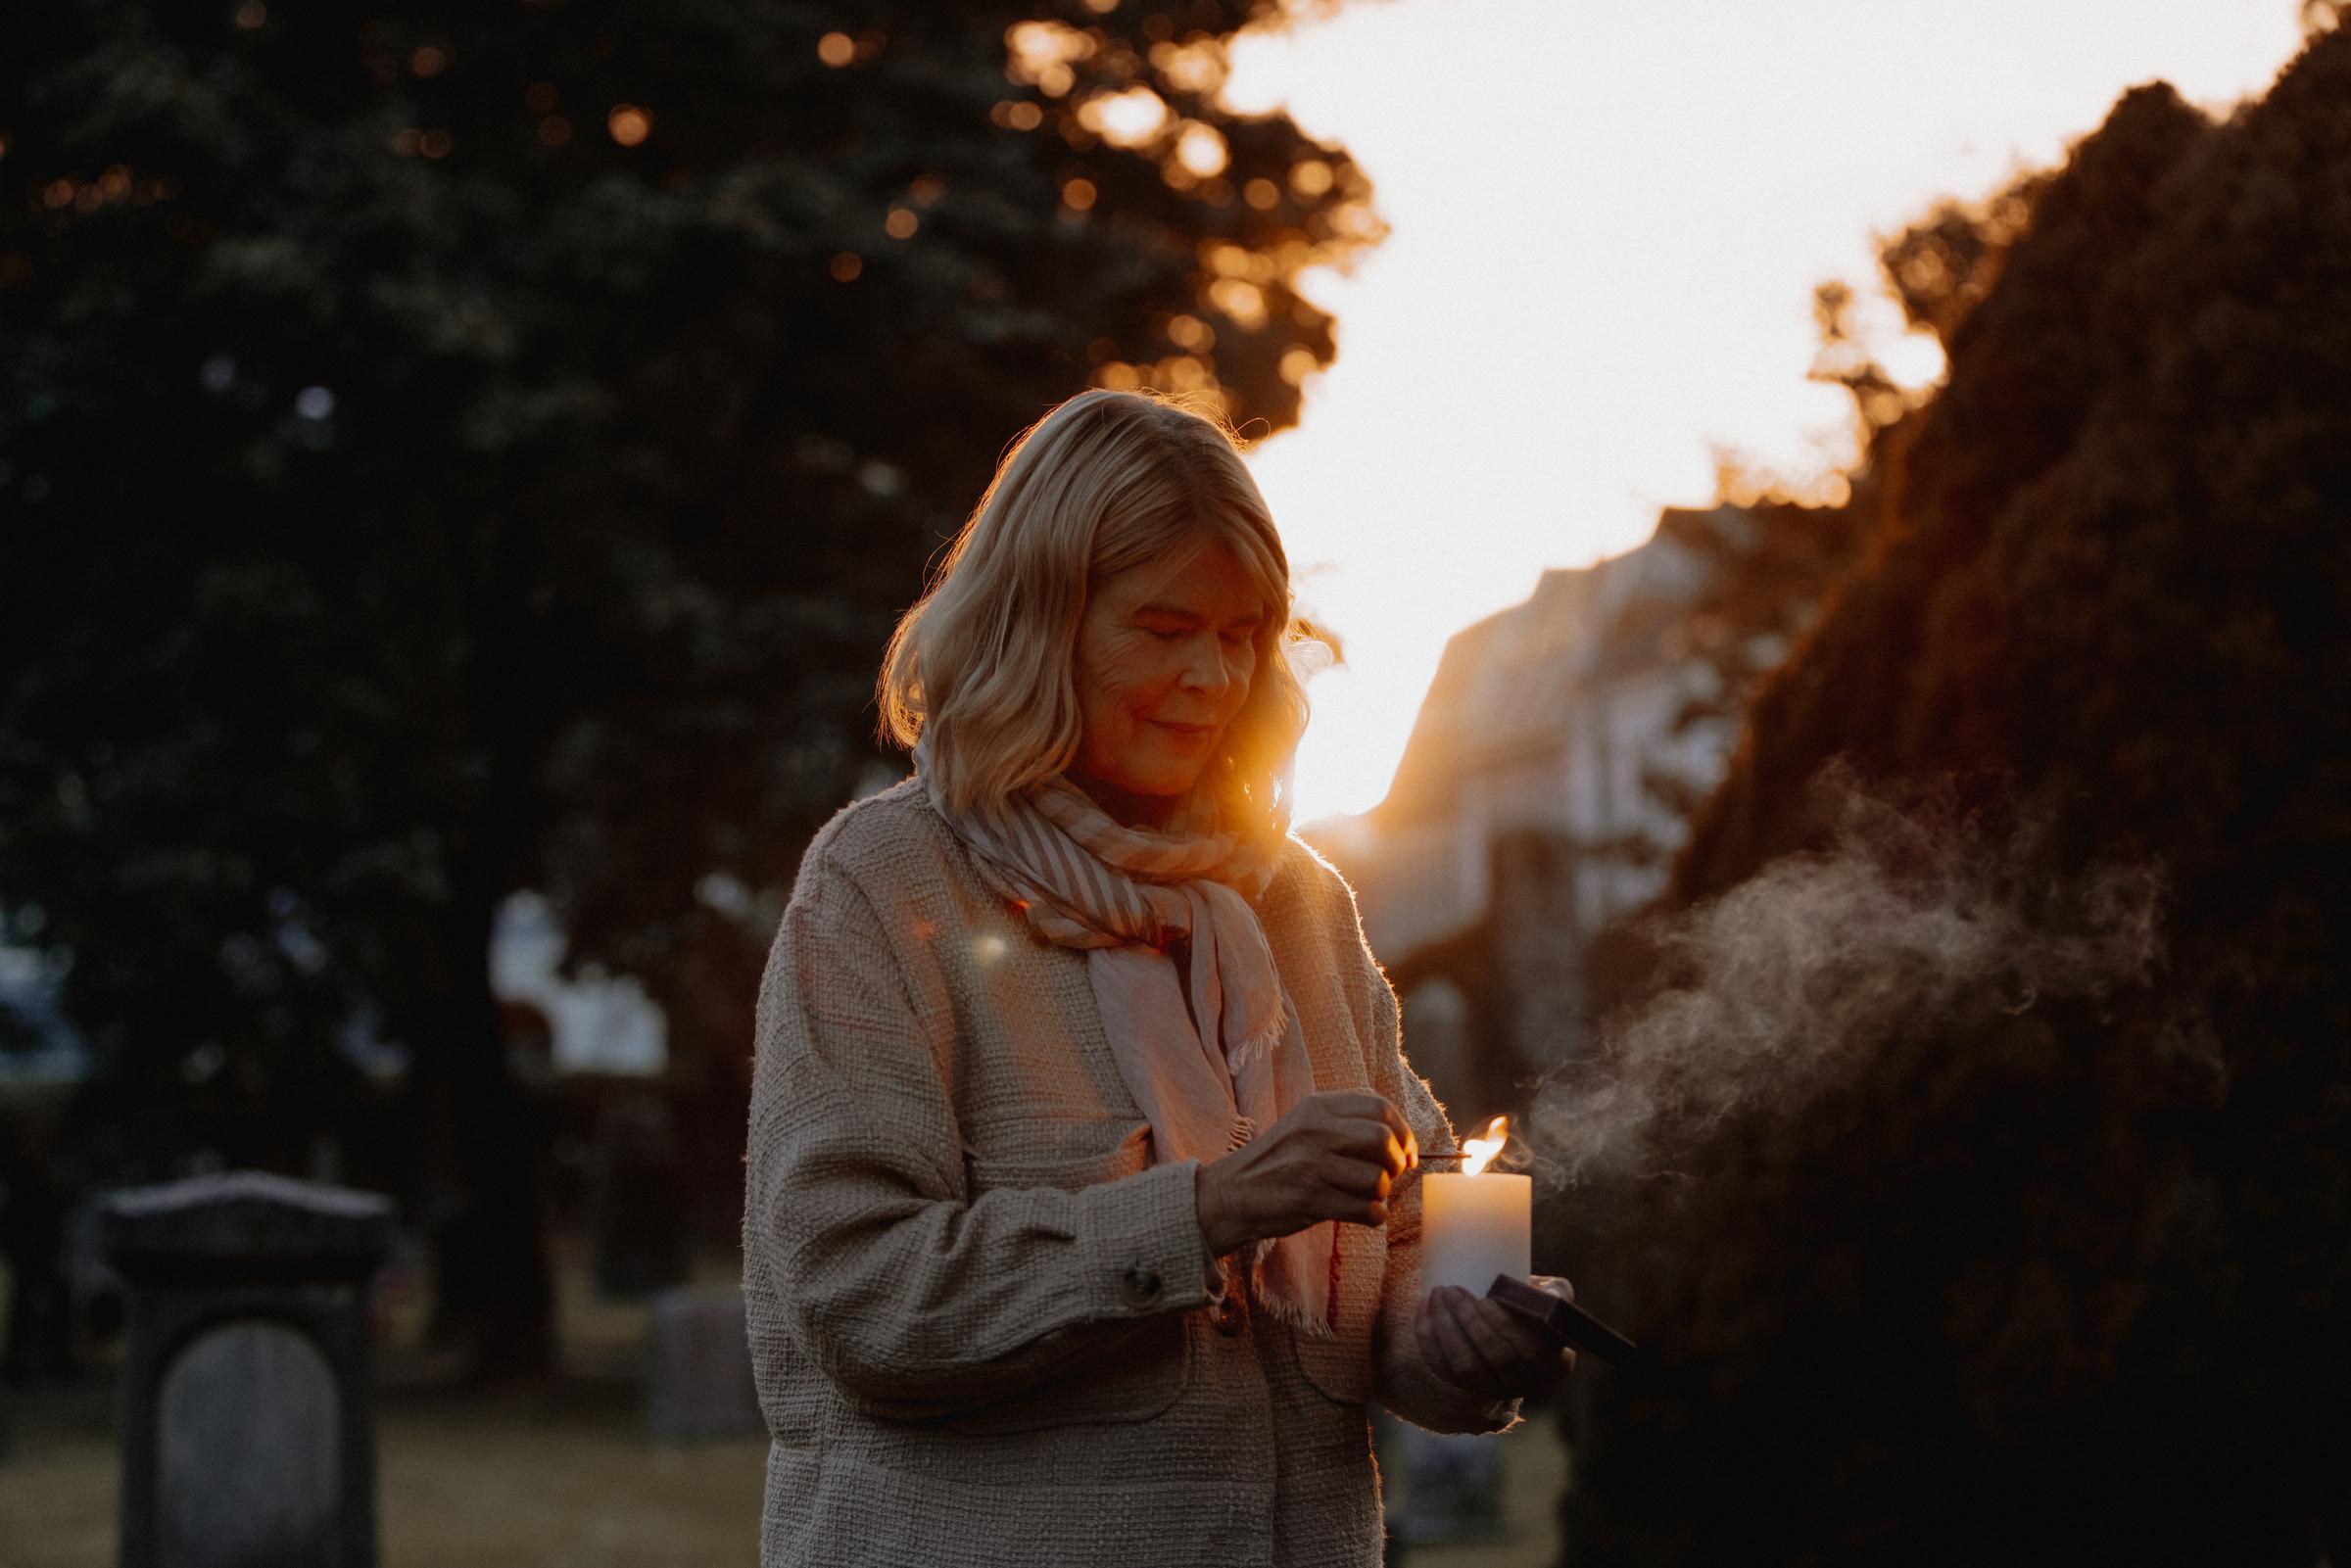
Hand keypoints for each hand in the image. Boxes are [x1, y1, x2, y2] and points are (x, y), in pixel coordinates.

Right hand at [1194, 1089, 1416, 1254]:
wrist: (1228, 1195)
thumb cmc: (1274, 1164)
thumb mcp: (1303, 1126)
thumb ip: (1345, 1124)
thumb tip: (1402, 1141)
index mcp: (1316, 1107)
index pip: (1380, 1107)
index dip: (1404, 1132)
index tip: (1407, 1152)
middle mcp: (1314, 1130)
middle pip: (1383, 1139)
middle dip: (1397, 1162)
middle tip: (1389, 1176)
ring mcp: (1311, 1165)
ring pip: (1377, 1179)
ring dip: (1380, 1194)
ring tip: (1364, 1197)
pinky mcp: (1310, 1199)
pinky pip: (1366, 1210)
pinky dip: (1373, 1217)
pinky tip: (1359, 1215)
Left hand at [1415, 1277, 1577, 1401]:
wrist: (1509, 1329)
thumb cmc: (1533, 1307)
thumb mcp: (1552, 1298)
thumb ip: (1556, 1294)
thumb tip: (1550, 1298)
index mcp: (1555, 1364)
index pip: (1531, 1351)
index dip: (1505, 1326)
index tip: (1484, 1299)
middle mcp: (1526, 1384)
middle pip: (1496, 1358)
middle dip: (1470, 1322)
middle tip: (1452, 1290)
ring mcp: (1495, 1391)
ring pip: (1466, 1368)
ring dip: (1446, 1329)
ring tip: (1438, 1294)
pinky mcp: (1466, 1388)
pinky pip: (1443, 1368)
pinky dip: (1429, 1337)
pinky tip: (1424, 1307)